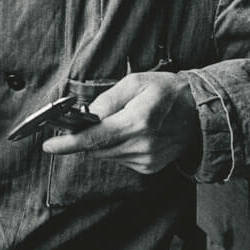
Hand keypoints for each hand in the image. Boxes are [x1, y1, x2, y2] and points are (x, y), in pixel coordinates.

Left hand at [42, 72, 200, 174]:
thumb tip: (87, 114)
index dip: (69, 143)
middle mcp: (142, 145)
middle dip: (83, 136)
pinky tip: (130, 132)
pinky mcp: (149, 167)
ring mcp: (147, 160)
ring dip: (101, 140)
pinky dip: (116, 146)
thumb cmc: (168, 91)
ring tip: (119, 121)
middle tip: (80, 122)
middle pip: (97, 148)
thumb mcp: (136, 82)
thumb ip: (108, 99)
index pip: (95, 137)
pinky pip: (119, 158)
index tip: (49, 145)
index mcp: (139, 121)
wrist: (200, 112)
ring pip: (106, 154)